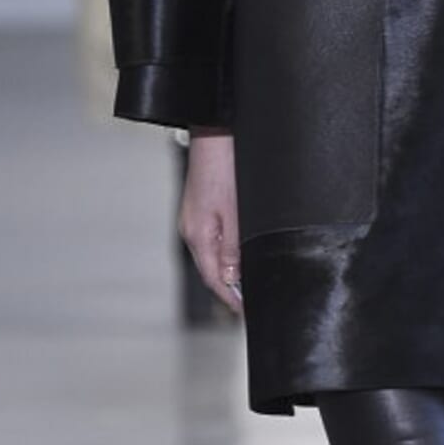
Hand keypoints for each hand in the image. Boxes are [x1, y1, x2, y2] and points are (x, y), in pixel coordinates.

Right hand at [181, 130, 242, 312]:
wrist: (215, 130)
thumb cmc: (226, 166)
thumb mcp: (236, 211)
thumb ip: (235, 247)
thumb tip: (234, 277)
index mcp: (198, 236)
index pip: (216, 279)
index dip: (233, 299)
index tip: (247, 313)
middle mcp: (192, 231)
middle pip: (212, 271)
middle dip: (232, 289)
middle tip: (252, 305)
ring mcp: (194, 219)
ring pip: (213, 256)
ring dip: (230, 272)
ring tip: (249, 285)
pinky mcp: (200, 208)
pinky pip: (213, 240)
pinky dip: (227, 253)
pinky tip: (241, 254)